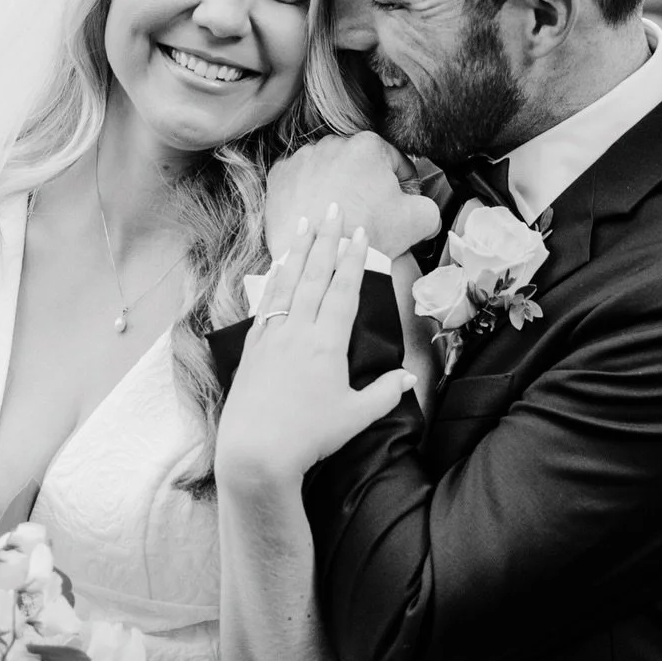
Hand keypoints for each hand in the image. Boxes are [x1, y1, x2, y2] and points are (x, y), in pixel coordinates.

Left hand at [216, 206, 415, 485]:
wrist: (254, 453)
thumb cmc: (308, 438)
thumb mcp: (355, 417)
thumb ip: (384, 393)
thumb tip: (409, 377)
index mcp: (327, 344)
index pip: (343, 291)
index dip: (353, 260)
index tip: (359, 232)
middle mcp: (297, 332)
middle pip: (314, 276)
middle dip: (326, 239)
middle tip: (333, 207)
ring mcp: (271, 338)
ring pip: (287, 284)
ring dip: (299, 251)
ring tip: (304, 223)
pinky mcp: (252, 350)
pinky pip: (266, 304)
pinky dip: (275, 281)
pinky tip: (279, 269)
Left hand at [265, 134, 440, 260]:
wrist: (322, 257)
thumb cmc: (370, 234)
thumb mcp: (420, 220)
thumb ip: (431, 207)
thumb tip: (425, 209)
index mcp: (368, 145)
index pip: (394, 162)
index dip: (403, 186)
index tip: (399, 204)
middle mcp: (332, 143)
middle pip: (358, 164)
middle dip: (365, 184)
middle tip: (369, 213)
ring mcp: (302, 158)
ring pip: (328, 170)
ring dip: (335, 186)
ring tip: (340, 215)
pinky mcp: (279, 175)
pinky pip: (299, 180)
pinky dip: (307, 193)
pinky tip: (316, 213)